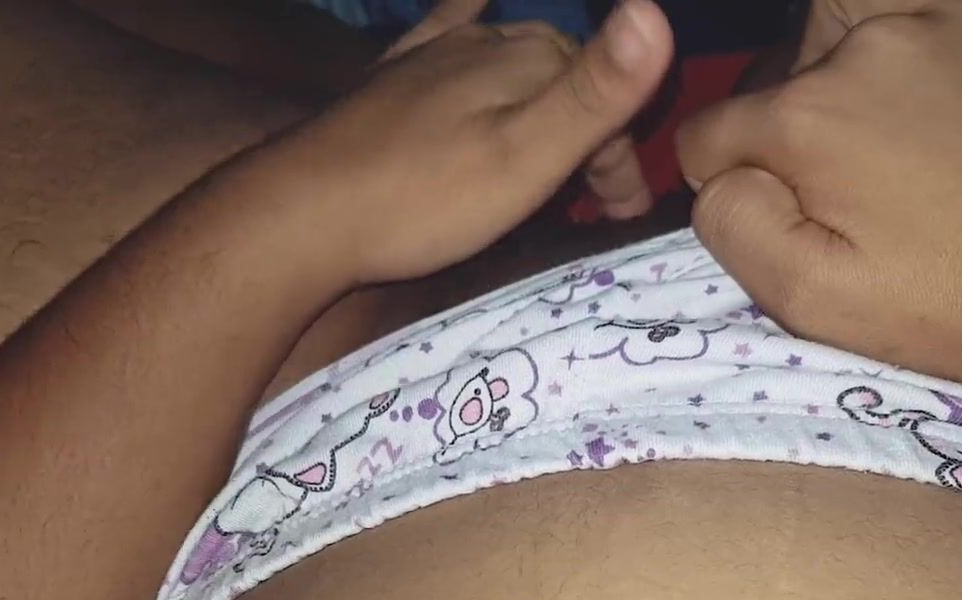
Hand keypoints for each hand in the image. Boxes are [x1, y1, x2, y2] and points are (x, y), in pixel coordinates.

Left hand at [384, 0, 655, 221]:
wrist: (305, 212)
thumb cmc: (425, 198)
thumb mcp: (526, 157)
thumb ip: (595, 93)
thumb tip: (655, 11)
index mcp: (529, 60)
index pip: (607, 100)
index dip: (622, 161)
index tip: (617, 216)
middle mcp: (488, 42)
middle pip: (565, 83)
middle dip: (591, 140)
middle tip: (592, 208)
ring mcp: (438, 54)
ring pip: (517, 67)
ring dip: (547, 109)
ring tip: (552, 170)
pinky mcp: (396, 76)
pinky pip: (446, 27)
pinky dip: (470, 8)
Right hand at [676, 0, 961, 392]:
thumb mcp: (818, 302)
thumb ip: (733, 227)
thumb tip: (718, 176)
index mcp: (810, 117)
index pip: (714, 132)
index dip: (733, 181)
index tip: (788, 214)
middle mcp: (875, 43)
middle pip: (792, 79)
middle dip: (807, 129)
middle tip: (870, 192)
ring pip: (868, 33)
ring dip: (873, 80)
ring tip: (924, 145)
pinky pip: (958, 16)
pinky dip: (954, 54)